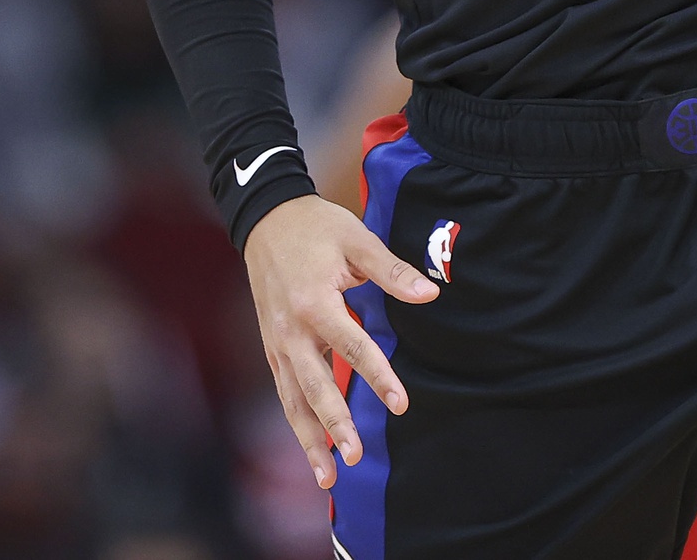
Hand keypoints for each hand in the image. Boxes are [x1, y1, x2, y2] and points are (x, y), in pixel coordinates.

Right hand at [244, 192, 439, 487]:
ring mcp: (277, 342)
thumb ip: (392, 271)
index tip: (400, 404)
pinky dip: (297, 423)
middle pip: (315, 386)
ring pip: (294, 400)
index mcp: (314, 302)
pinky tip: (312, 448)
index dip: (378, 377)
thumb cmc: (316, 227)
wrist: (266, 219)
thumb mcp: (356, 239)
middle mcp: (290, 330)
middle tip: (355, 458)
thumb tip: (430, 294)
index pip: (353, 347)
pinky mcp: (272, 347)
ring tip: (328, 477)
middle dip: (335, 425)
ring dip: (310, 439)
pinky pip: (285, 392)